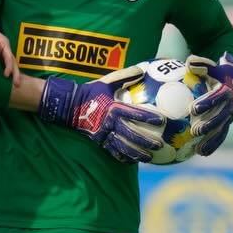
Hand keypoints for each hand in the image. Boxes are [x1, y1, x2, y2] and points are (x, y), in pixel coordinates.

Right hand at [0, 18, 18, 84]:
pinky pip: (7, 56)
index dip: (9, 72)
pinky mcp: (3, 43)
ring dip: (14, 73)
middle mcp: (4, 47)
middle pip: (12, 63)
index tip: (9, 83)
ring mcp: (5, 44)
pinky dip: (7, 66)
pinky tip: (7, 74)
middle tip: (17, 86)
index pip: (7, 63)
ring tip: (15, 83)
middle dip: (15, 75)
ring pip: (12, 61)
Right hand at [37, 64, 166, 163]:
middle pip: (131, 134)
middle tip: (160, 145)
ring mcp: (104, 133)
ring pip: (123, 146)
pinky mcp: (98, 140)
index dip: (148, 117)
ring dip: (137, 153)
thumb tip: (142, 70)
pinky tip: (133, 161)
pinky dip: (123, 157)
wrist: (70, 106)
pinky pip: (112, 151)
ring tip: (150, 158)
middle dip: (146, 141)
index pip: (134, 113)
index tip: (162, 120)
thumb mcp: (107, 81)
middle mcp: (110, 122)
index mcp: (114, 108)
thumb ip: (125, 76)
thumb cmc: (91, 92)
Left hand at [186, 52, 232, 156]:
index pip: (217, 97)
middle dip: (208, 125)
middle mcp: (231, 104)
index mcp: (226, 90)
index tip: (192, 109)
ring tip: (199, 149)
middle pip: (220, 117)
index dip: (206, 103)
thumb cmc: (215, 71)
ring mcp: (230, 115)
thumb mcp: (210, 65)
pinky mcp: (227, 123)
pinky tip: (200, 153)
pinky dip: (212, 144)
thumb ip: (201, 63)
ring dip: (211, 140)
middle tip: (194, 131)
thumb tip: (190, 62)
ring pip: (221, 130)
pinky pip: (220, 135)